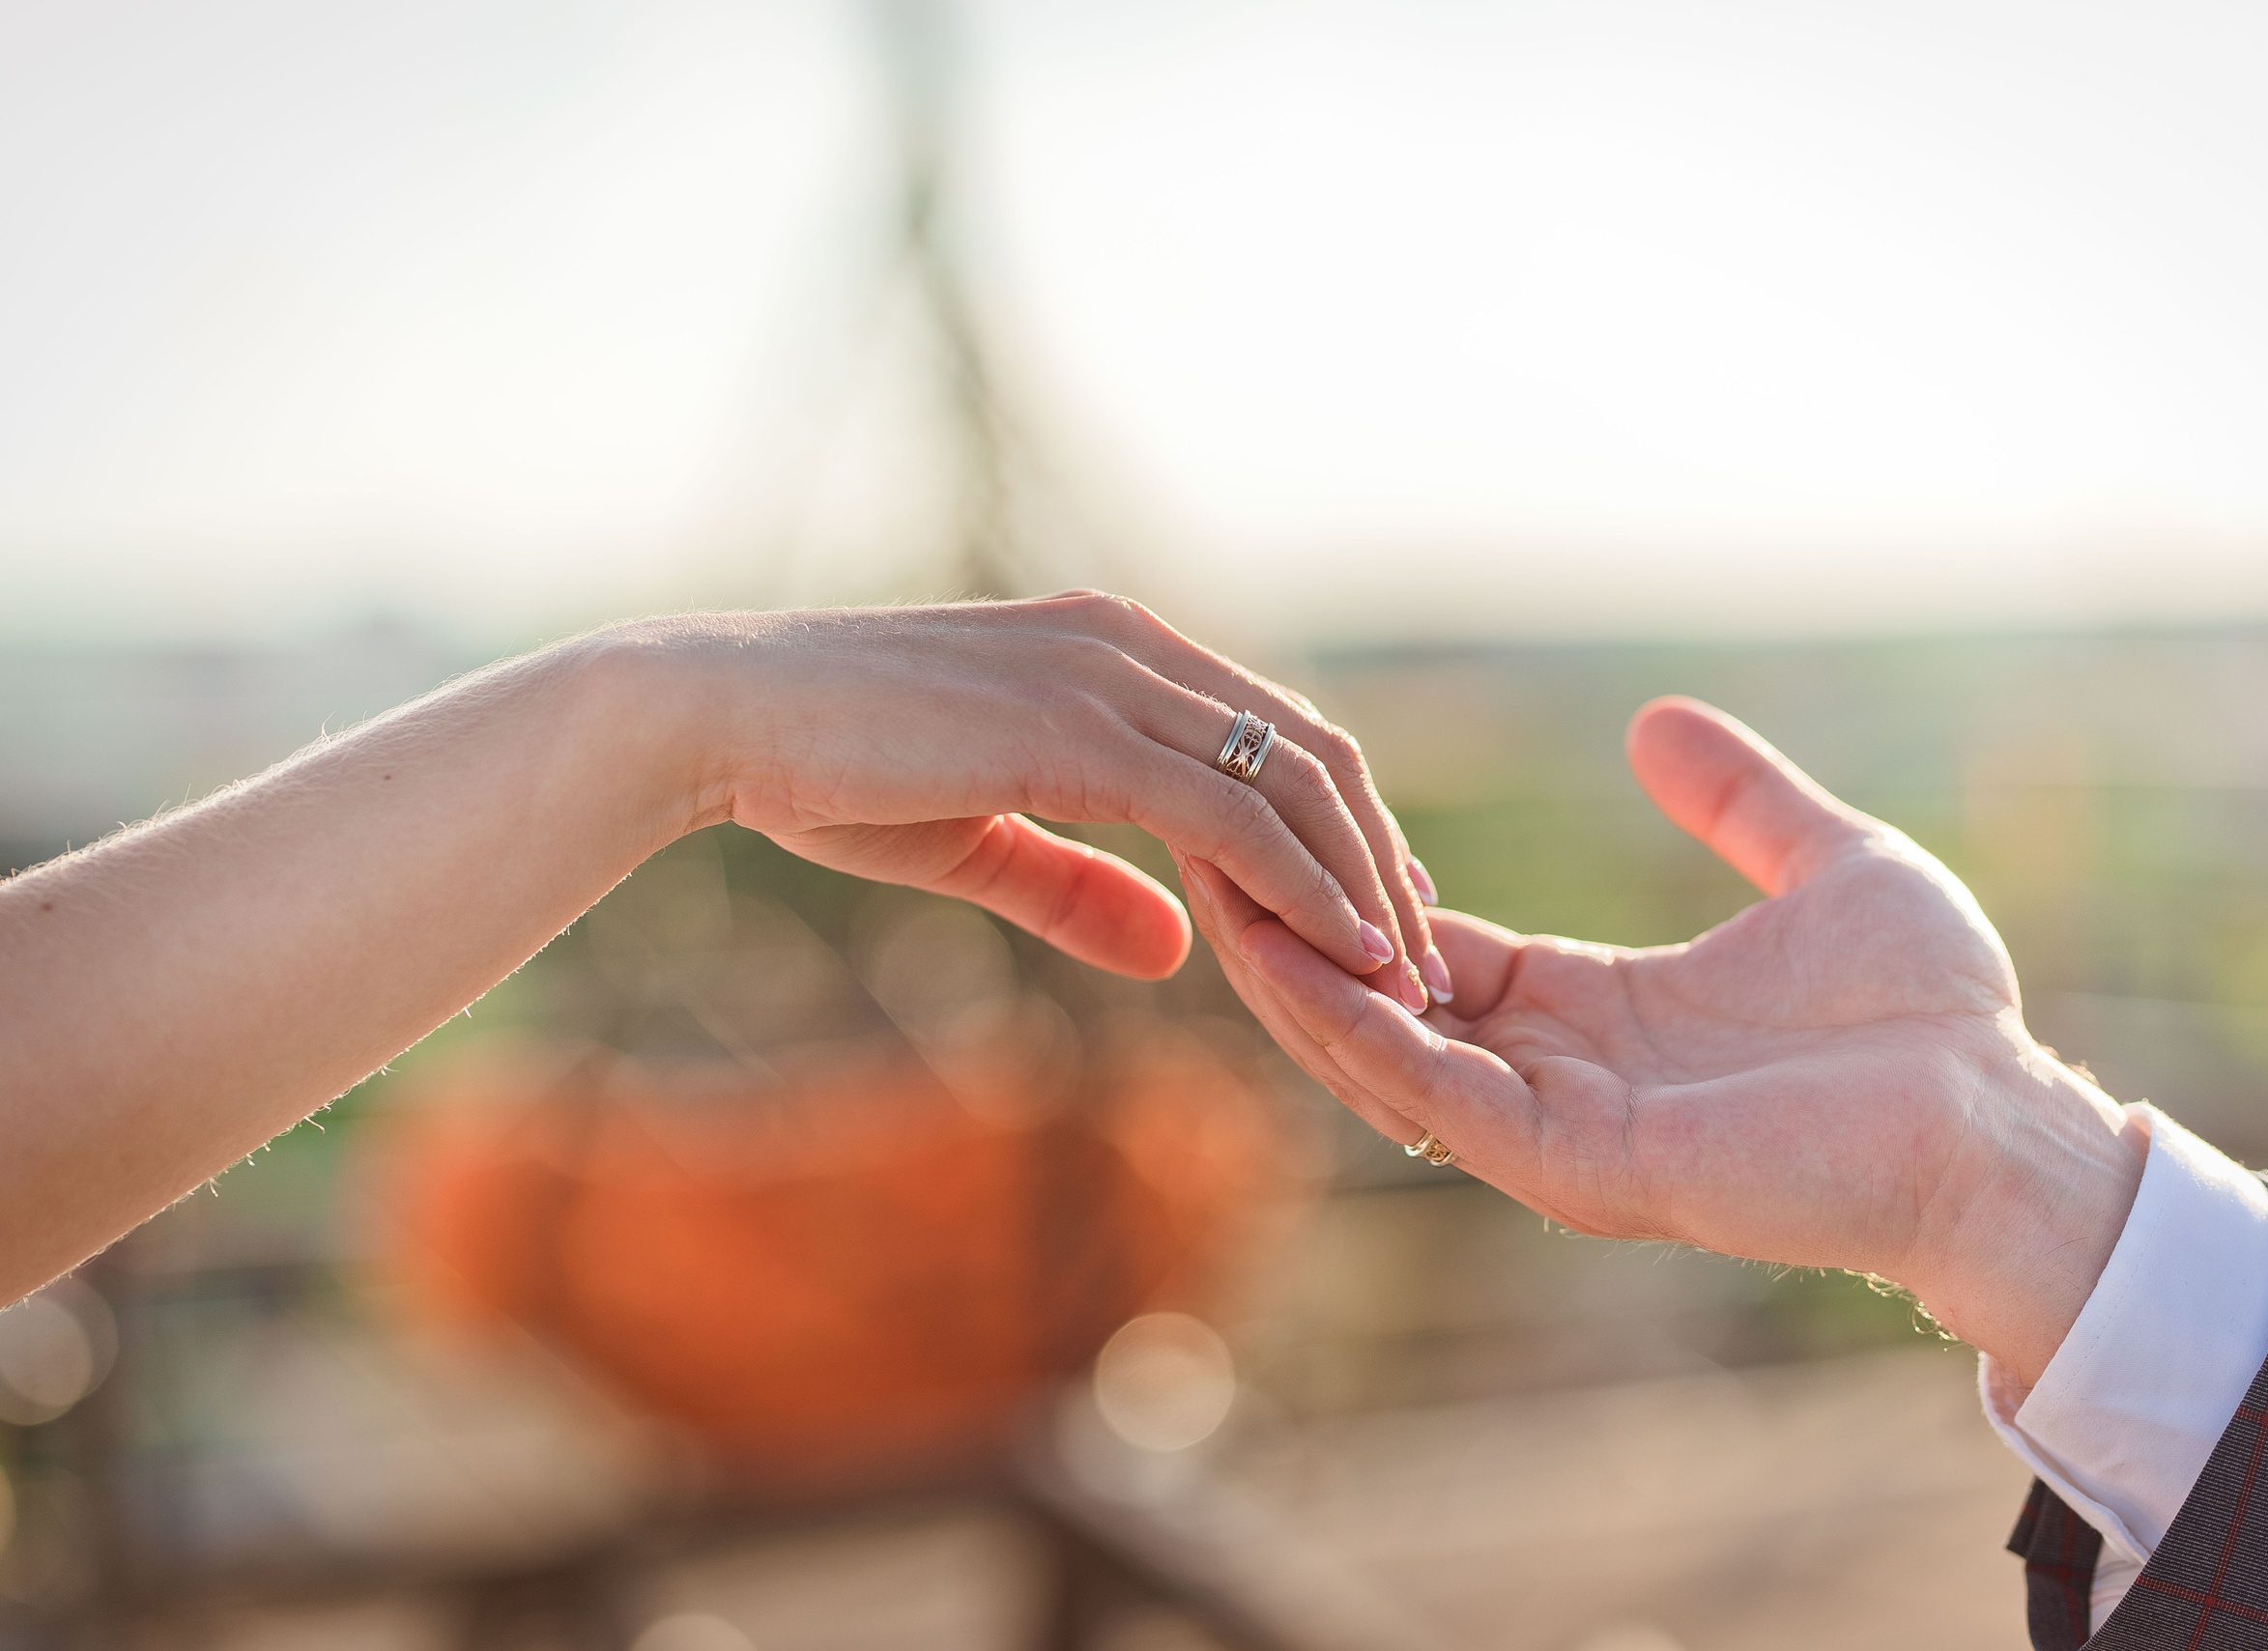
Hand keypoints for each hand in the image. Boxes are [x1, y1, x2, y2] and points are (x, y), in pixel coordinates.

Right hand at [672, 592, 1433, 1007]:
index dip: (1341, 823)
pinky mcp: (1076, 732)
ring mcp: (1108, 679)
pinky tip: (1341, 951)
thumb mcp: (982, 836)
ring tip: (1404, 977)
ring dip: (1361, 884)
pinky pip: (1230, 816)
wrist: (717, 719)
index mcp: (1114, 650)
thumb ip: (1082, 884)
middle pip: (1312, 751)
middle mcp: (1131, 646)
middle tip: (1421, 959)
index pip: (1273, 731)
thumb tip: (1173, 946)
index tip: (1384, 909)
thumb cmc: (826, 769)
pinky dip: (1299, 886)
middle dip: (1378, 858)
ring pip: (1292, 782)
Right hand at [1190, 697, 2145, 1381]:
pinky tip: (1301, 960)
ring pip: (1384, 1054)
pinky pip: (1441, 1101)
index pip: (1434, 950)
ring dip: (1298, 978)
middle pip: (1380, 1001)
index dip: (1356, 886)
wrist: (1999, 1121)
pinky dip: (1363, 1035)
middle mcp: (1557, 1073)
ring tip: (1217, 888)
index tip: (1280, 816)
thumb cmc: (1934, 1017)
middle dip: (1293, 929)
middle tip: (1202, 841)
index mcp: (1595, 1012)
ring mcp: (1559, 1126)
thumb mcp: (1824, 861)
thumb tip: (1655, 721)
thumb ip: (1736, 798)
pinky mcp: (1580, 1164)